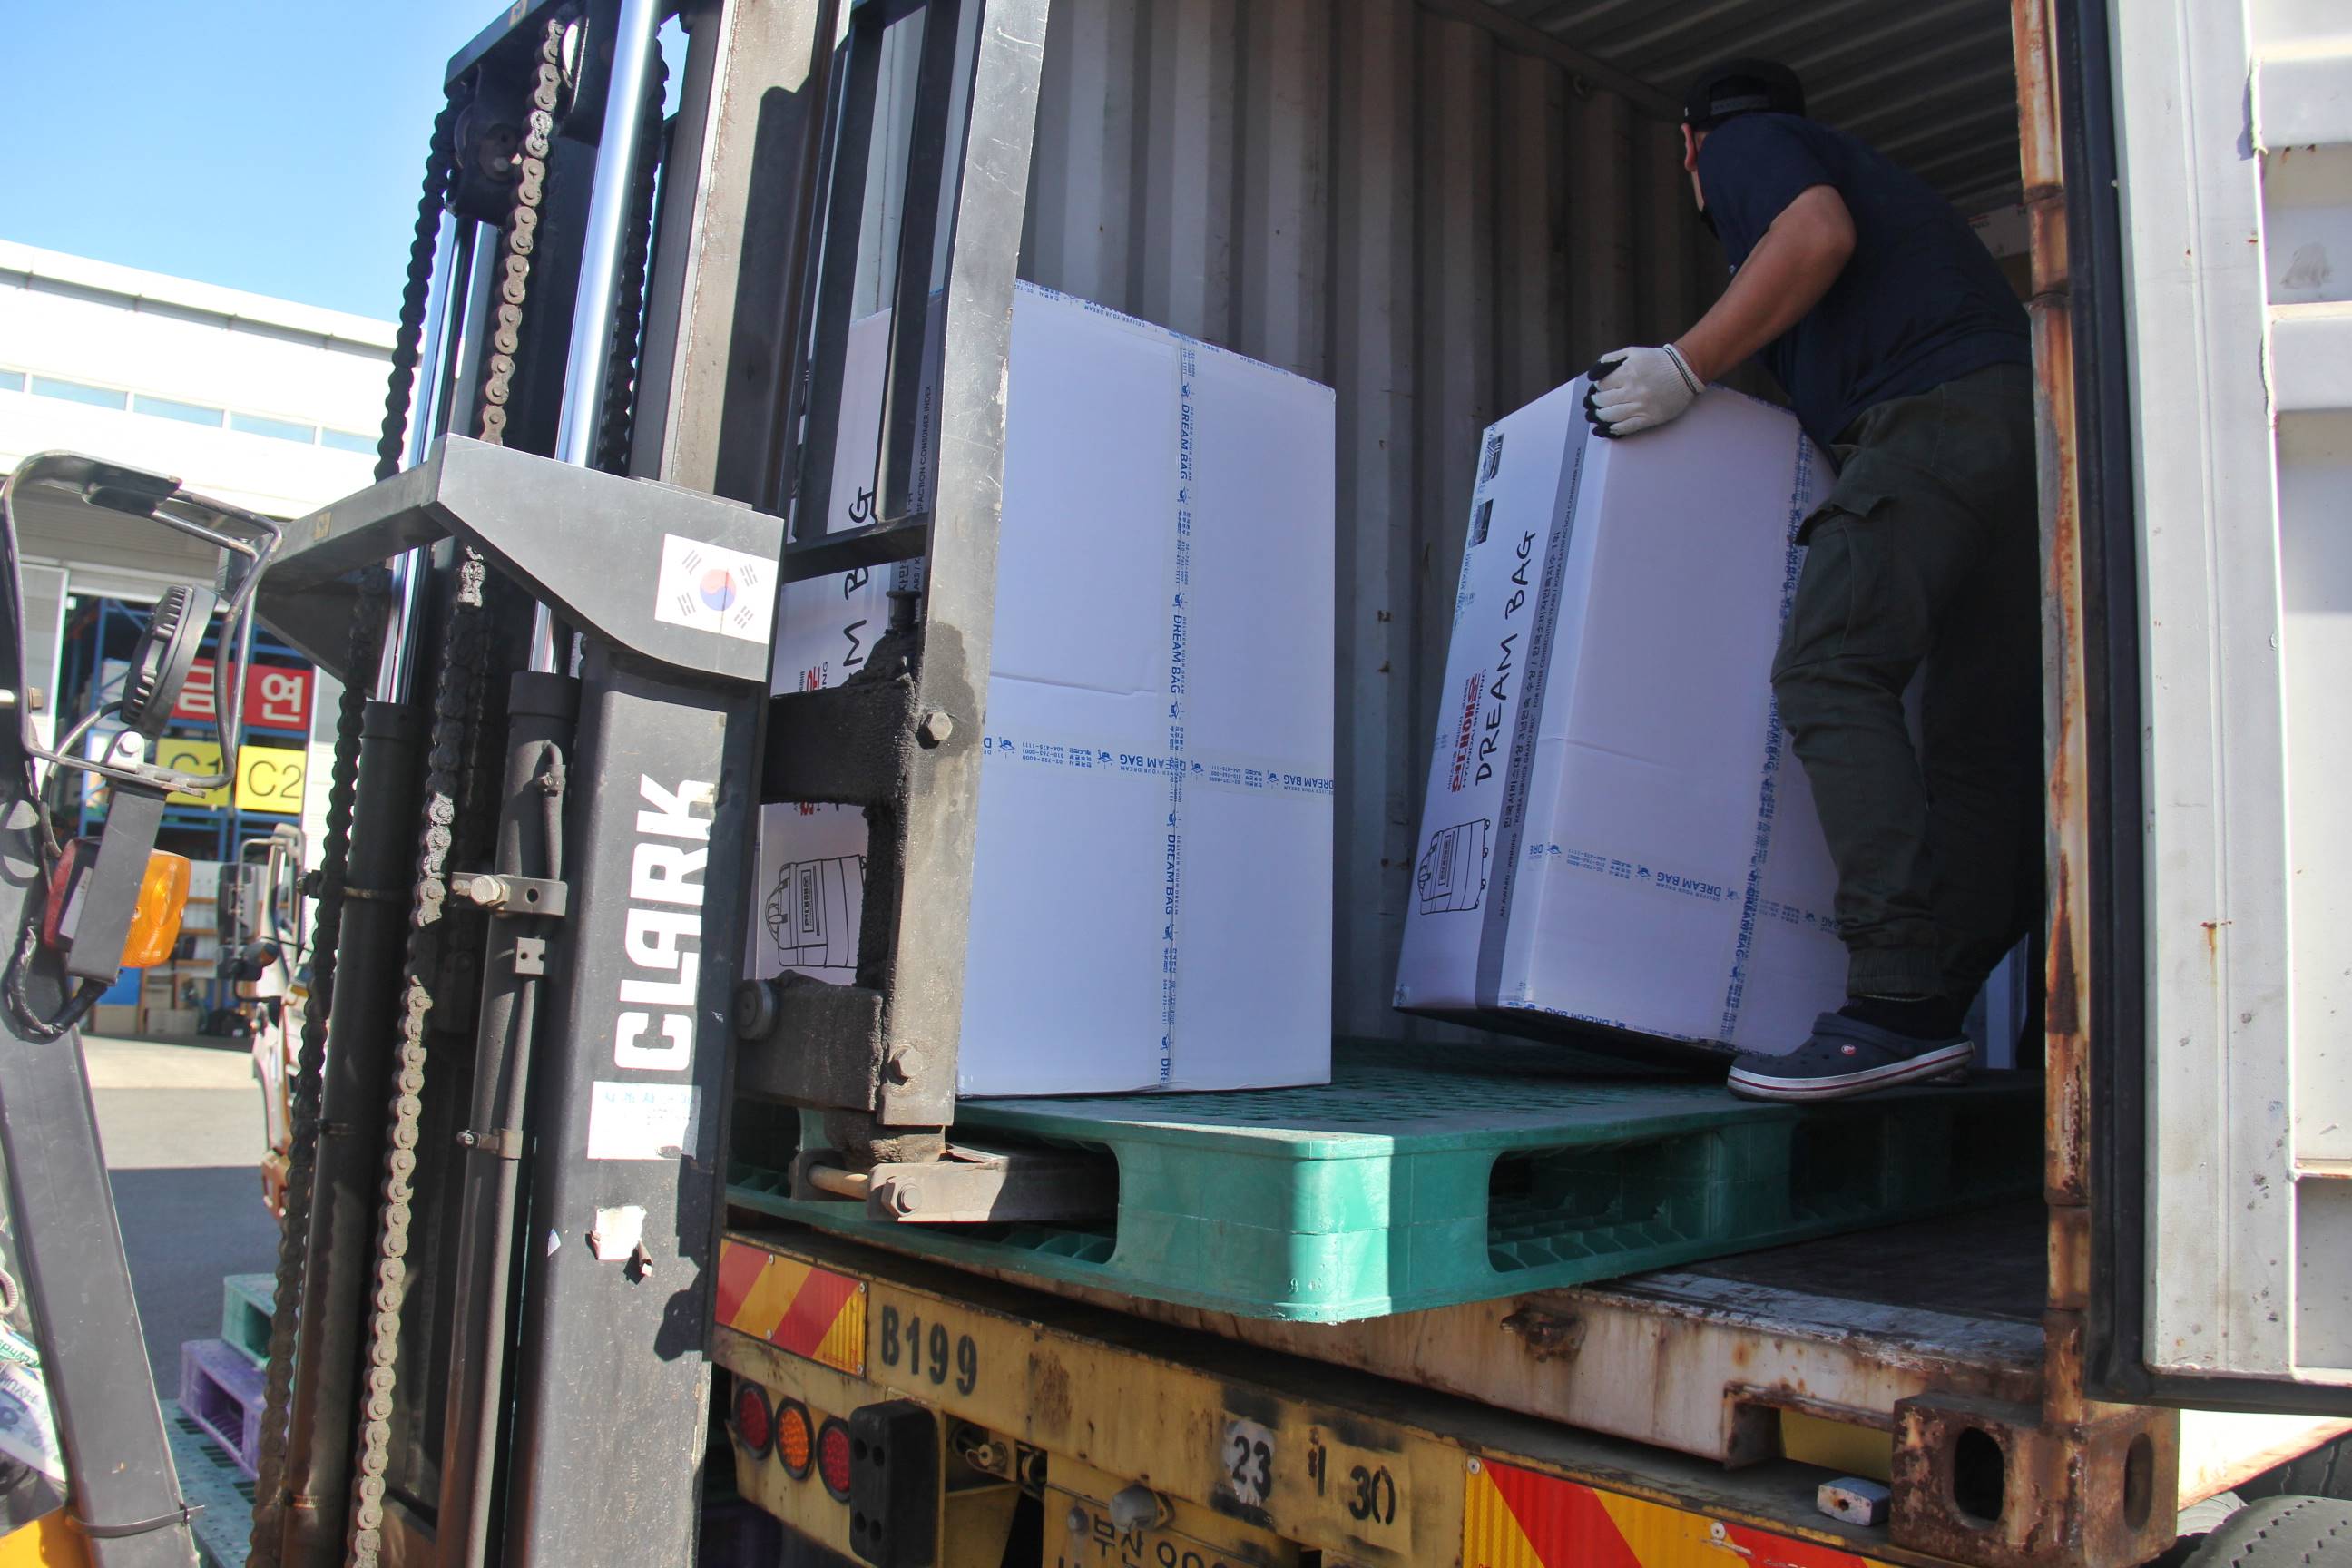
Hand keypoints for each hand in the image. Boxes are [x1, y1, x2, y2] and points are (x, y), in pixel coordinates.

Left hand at [1580, 344, 1703, 437]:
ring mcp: (1640, 406)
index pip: (1602, 385)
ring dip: (1599, 417)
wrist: (1685, 371)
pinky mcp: (1648, 418)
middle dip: (1595, 403)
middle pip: (1603, 401)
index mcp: (1627, 373)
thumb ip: (1612, 359)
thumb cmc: (1659, 361)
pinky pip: (1626, 427)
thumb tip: (1593, 372)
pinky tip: (1606, 429)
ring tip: (1596, 416)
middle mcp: (1632, 390)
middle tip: (1593, 404)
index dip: (1597, 388)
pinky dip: (1613, 429)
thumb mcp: (1633, 352)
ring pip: (1611, 416)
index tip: (1598, 390)